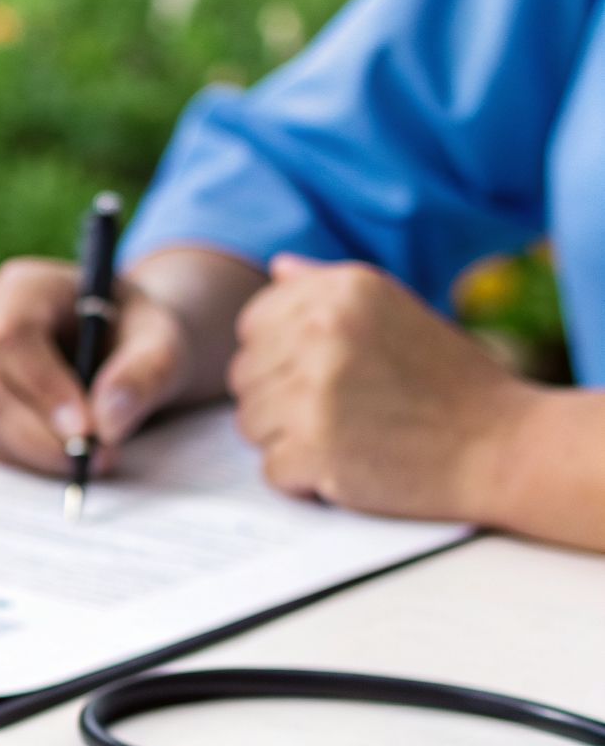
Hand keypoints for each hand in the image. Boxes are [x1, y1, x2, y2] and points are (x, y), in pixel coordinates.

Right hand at [0, 257, 194, 473]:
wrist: (118, 345)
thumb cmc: (135, 332)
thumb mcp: (162, 340)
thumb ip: (146, 373)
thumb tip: (108, 423)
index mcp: (23, 286)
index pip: (10, 335)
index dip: (42, 386)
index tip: (86, 429)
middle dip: (45, 434)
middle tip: (99, 456)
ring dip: (44, 452)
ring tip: (98, 454)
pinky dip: (36, 458)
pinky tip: (73, 449)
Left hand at [230, 254, 533, 519]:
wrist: (502, 446)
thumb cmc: (447, 380)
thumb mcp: (396, 311)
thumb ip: (329, 286)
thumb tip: (277, 266)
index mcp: (341, 291)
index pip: (253, 323)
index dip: (278, 356)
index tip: (324, 373)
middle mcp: (322, 332)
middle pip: (244, 376)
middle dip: (280, 400)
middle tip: (342, 411)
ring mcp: (315, 393)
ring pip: (249, 424)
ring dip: (288, 439)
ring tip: (347, 435)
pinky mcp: (314, 450)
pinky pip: (271, 468)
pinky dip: (304, 478)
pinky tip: (349, 464)